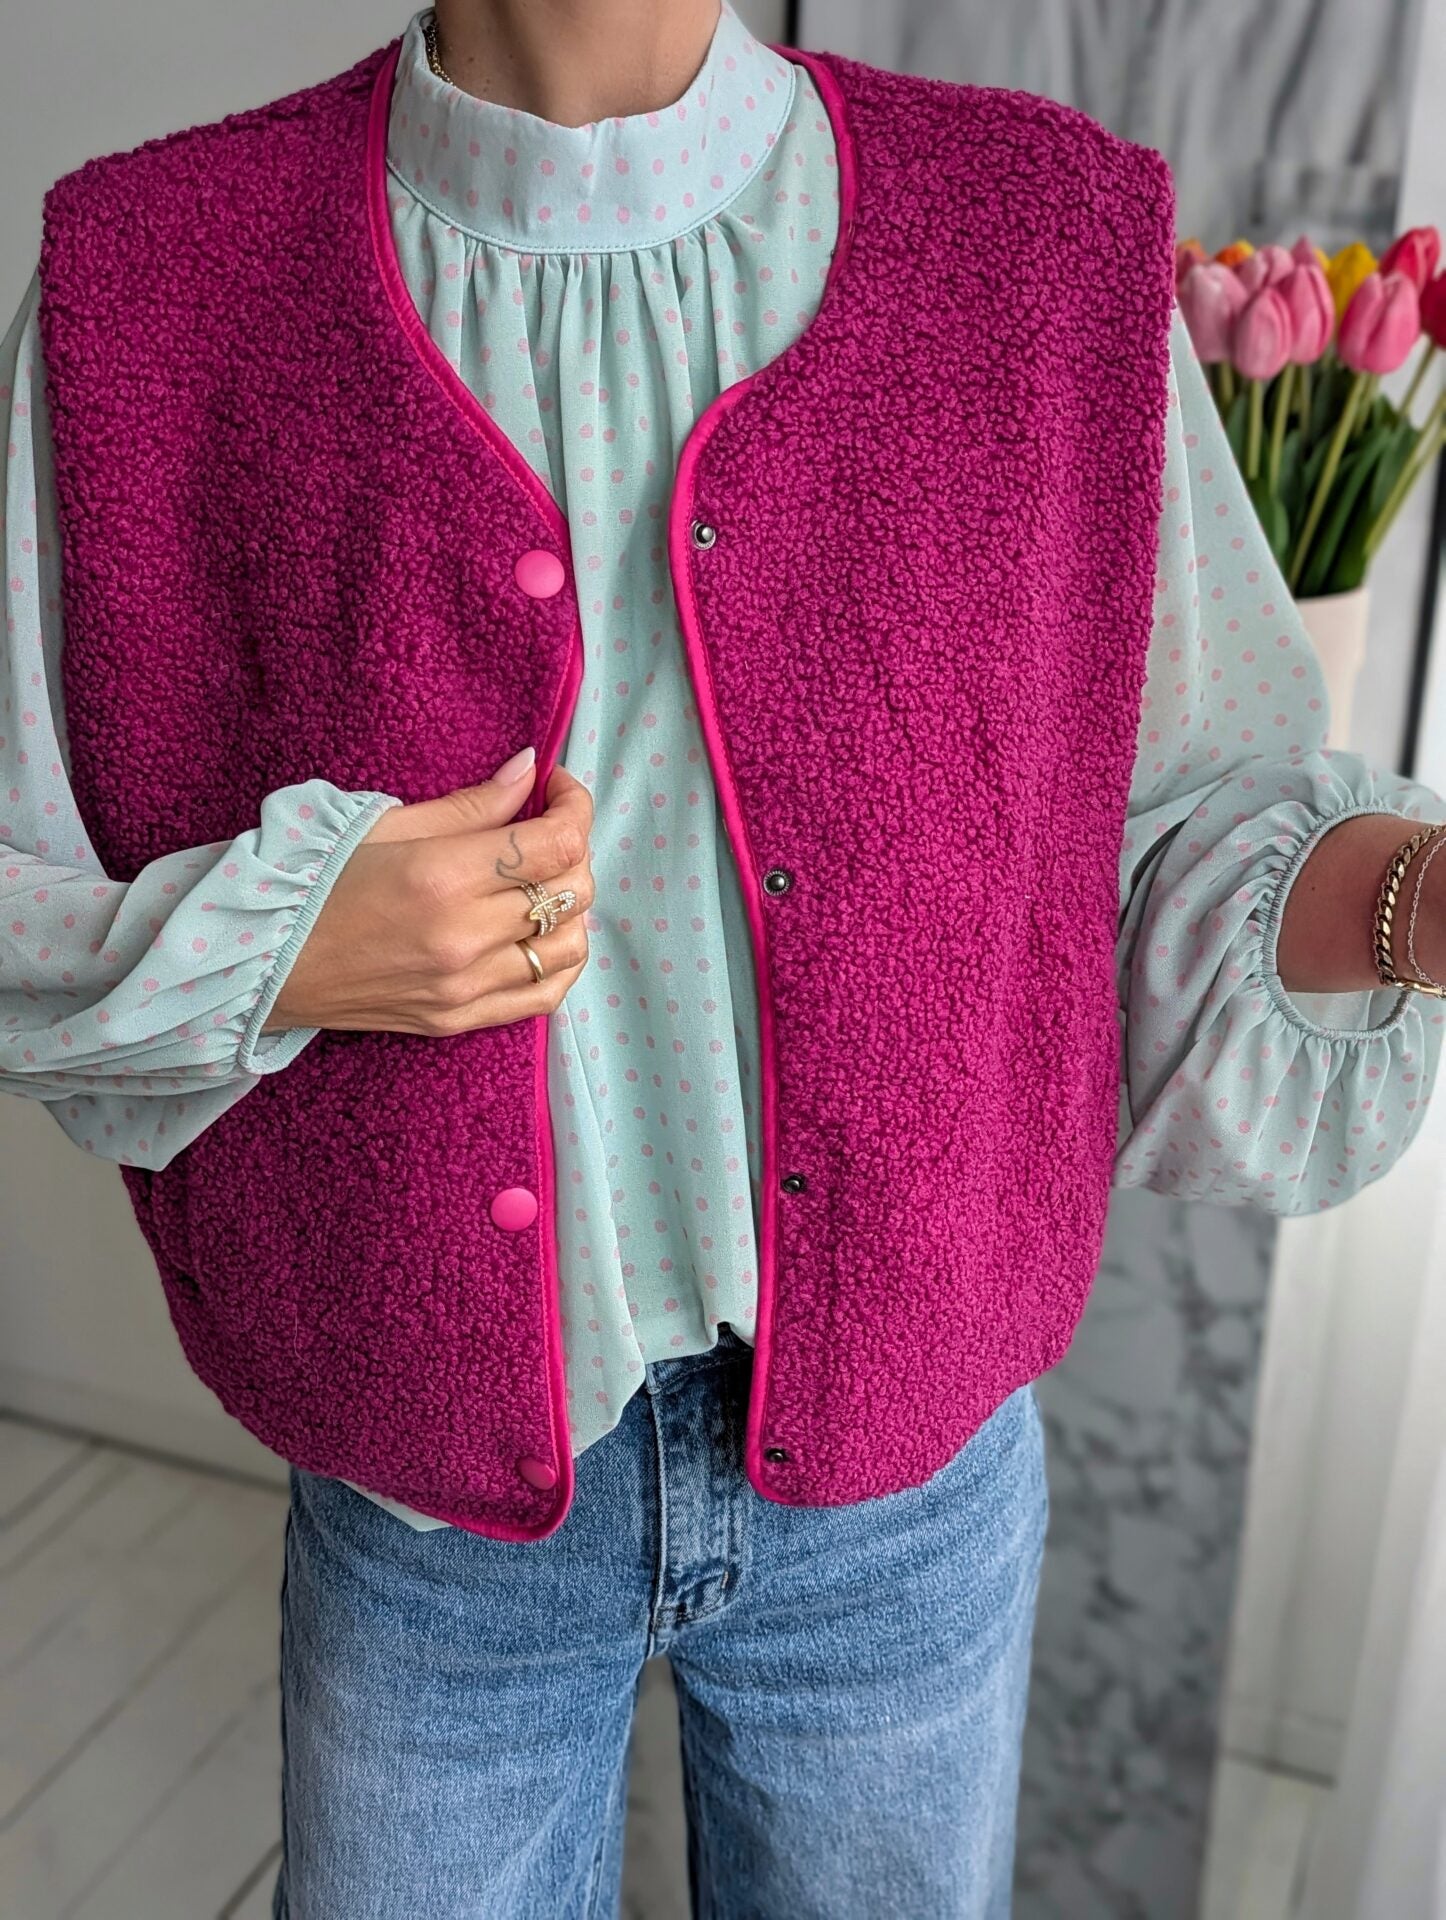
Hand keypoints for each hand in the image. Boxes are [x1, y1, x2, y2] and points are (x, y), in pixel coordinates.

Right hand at [261, 750, 594, 1037]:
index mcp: (443, 876)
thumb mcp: (386, 823)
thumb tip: (530, 771)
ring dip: (571, 906)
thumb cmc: (313, 881)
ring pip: (571, 944)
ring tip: (538, 883)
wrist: (260, 961)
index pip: (557, 842)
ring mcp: (464, 986)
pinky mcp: (459, 1019)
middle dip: (573, 848)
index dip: (573, 805)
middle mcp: (463, 936)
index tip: (555, 788)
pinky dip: (561, 960)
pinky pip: (546, 994)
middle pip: (573, 890)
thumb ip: (471, 804)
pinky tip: (544, 934)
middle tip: (542, 829)